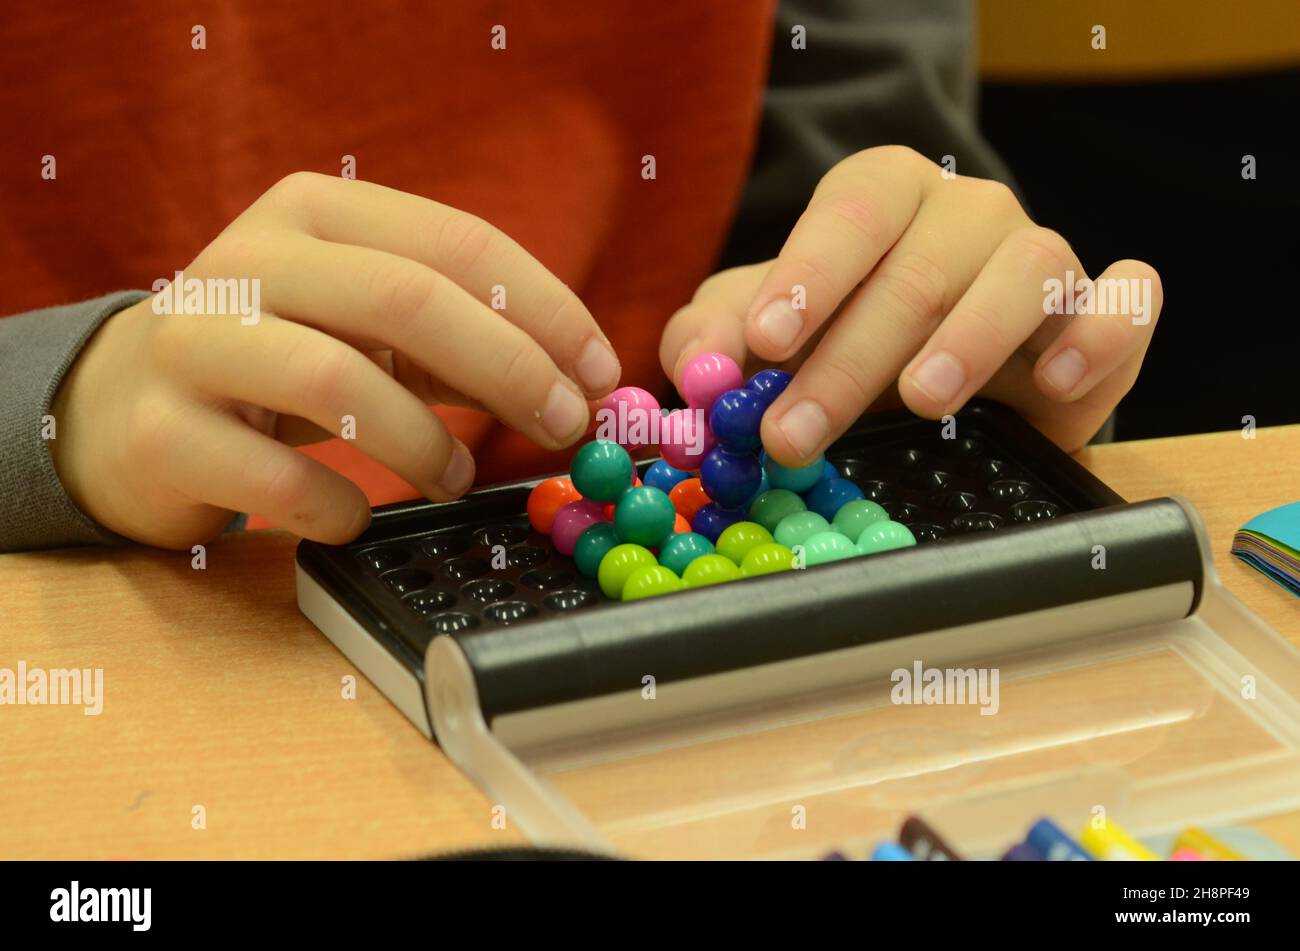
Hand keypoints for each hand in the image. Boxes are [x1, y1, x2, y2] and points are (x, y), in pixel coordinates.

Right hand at [51, 172, 619, 548]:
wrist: (123, 408)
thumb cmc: (279, 362)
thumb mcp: (368, 329)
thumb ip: (460, 343)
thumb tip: (578, 384)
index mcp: (315, 212)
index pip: (456, 243)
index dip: (545, 309)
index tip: (600, 372)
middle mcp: (249, 259)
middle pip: (406, 299)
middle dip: (510, 369)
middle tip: (566, 426)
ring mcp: (195, 341)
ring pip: (340, 381)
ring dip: (427, 444)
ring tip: (457, 479)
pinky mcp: (163, 433)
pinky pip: (276, 479)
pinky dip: (340, 506)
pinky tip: (358, 515)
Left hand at [661, 146, 1161, 461]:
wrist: (941, 385)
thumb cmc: (843, 345)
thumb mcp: (763, 338)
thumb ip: (717, 340)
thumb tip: (701, 372)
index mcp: (884, 198)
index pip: (851, 212)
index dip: (807, 274)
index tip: (765, 341)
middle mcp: (967, 214)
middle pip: (918, 268)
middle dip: (847, 359)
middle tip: (794, 433)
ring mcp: (1042, 257)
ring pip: (1022, 274)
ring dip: (967, 341)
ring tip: (919, 399)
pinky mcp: (1104, 315)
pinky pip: (1126, 303)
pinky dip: (1102, 335)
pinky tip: (1057, 382)